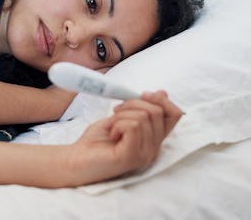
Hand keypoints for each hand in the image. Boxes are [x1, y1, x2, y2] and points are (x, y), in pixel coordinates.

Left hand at [65, 90, 181, 185]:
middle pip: (157, 112)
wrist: (76, 158)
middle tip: (116, 111)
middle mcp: (153, 149)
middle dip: (133, 103)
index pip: (175, 115)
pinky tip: (110, 133)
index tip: (142, 94)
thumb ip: (141, 109)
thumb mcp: (121, 117)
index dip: (162, 100)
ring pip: (143, 117)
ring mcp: (144, 154)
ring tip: (111, 125)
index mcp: (153, 139)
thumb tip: (162, 92)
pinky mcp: (132, 157)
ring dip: (121, 115)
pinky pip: (133, 127)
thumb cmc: (97, 139)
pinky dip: (117, 123)